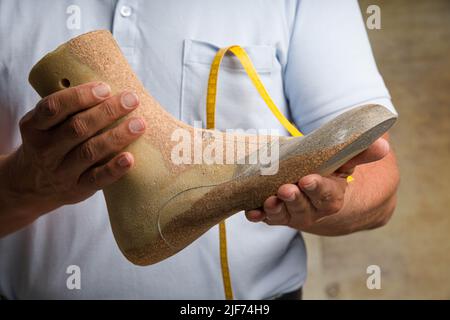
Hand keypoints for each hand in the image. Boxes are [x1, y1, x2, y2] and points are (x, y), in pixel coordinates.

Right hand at [6, 82, 145, 217]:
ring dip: (116, 136)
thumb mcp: (43, 125)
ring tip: (139, 124)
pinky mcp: (77, 189)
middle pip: (77, 128)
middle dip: (107, 111)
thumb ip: (67, 108)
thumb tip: (110, 86)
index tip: (105, 88)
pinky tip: (130, 159)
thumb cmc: (49, 144)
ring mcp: (60, 172)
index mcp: (34, 127)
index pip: (54, 107)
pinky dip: (114, 169)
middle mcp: (45, 150)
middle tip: (131, 99)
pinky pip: (97, 179)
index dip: (80, 96)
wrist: (32, 186)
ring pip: (89, 152)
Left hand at [245, 137, 389, 230]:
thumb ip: (359, 153)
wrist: (317, 194)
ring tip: (269, 199)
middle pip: (304, 208)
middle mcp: (313, 210)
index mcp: (331, 196)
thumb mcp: (343, 162)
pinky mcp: (276, 215)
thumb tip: (383, 143)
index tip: (308, 180)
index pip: (327, 194)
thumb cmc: (330, 174)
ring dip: (276, 209)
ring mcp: (293, 214)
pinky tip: (251, 212)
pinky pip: (267, 218)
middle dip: (295, 199)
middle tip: (286, 189)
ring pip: (285, 216)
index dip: (318, 188)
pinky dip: (258, 216)